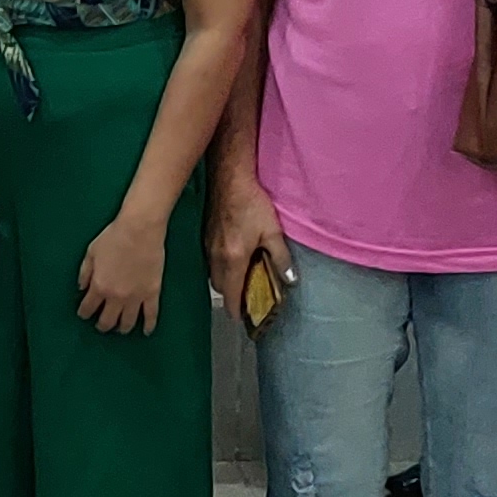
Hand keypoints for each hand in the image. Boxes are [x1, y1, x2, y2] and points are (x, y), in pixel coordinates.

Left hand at [74, 210, 169, 334]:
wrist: (140, 230)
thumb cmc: (114, 237)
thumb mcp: (91, 252)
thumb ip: (84, 273)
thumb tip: (81, 288)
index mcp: (99, 286)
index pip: (88, 308)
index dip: (84, 313)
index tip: (84, 315)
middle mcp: (116, 297)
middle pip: (107, 320)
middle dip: (102, 325)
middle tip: (102, 325)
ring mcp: (135, 297)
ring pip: (128, 322)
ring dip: (122, 328)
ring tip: (120, 329)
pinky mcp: (152, 293)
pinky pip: (151, 315)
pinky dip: (149, 326)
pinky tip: (146, 331)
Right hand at [208, 170, 293, 331]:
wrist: (229, 178)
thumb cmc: (251, 203)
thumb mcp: (272, 231)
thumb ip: (281, 258)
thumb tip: (290, 280)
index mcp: (233, 259)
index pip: (230, 295)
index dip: (235, 309)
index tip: (242, 317)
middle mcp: (216, 256)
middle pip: (220, 287)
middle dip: (231, 295)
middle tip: (247, 295)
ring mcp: (208, 246)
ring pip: (213, 274)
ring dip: (225, 280)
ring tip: (241, 277)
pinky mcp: (205, 236)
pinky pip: (210, 260)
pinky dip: (220, 266)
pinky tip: (232, 258)